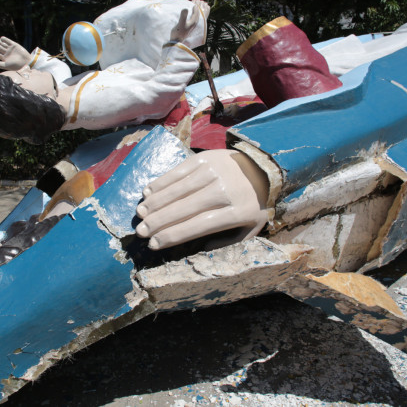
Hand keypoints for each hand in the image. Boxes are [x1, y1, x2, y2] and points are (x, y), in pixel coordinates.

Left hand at [0, 36, 32, 70]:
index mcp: (4, 58)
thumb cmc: (16, 65)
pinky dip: (5, 40)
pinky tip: (1, 38)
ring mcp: (10, 49)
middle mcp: (7, 53)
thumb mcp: (6, 65)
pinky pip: (9, 42)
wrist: (25, 62)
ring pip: (3, 44)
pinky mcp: (14, 45)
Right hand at [136, 150, 269, 249]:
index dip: (173, 235)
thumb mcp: (251, 228)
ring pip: (177, 190)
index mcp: (235, 212)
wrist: (265, 166)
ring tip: (140, 214)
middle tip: (140, 232)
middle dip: (158, 222)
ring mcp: (212, 172)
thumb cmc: (255, 203)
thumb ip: (228, 242)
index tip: (155, 244)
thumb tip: (201, 248)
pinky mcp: (204, 158)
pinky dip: (161, 183)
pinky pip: (177, 172)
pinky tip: (148, 192)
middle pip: (184, 209)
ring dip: (155, 203)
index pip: (197, 226)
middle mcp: (222, 191)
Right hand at [170, 0, 208, 41]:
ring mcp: (191, 27)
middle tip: (195, 4)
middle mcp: (194, 24)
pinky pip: (192, 20)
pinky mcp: (188, 29)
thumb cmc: (178, 33)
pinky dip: (192, 16)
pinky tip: (189, 16)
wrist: (176, 42)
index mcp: (193, 22)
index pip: (196, 12)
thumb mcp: (180, 23)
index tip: (194, 2)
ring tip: (193, 9)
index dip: (196, 7)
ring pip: (195, 18)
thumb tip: (186, 8)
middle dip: (197, 10)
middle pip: (197, 15)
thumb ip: (183, 16)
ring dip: (195, 13)